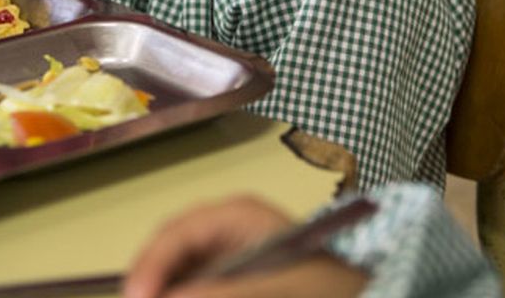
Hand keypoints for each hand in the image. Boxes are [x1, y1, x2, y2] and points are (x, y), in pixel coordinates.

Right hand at [123, 196, 368, 297]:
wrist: (355, 291)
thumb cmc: (326, 286)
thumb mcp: (276, 288)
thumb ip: (222, 293)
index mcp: (235, 215)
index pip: (177, 234)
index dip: (151, 266)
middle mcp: (221, 230)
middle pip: (168, 254)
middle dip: (150, 282)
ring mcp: (221, 256)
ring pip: (175, 274)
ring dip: (163, 288)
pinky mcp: (225, 278)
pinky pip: (192, 284)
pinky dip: (179, 292)